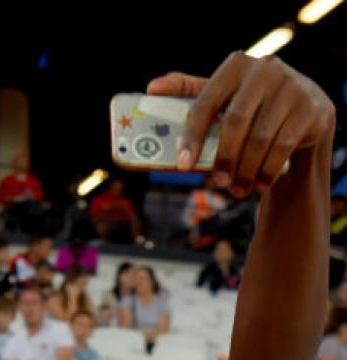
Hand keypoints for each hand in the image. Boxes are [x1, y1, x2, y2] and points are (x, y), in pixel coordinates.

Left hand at [148, 52, 335, 196]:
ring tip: (237, 190)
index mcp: (235, 66)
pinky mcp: (310, 109)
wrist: (306, 109)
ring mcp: (291, 87)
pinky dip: (267, 172)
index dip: (192, 137)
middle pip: (234, 124)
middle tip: (217, 184)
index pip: (206, 103)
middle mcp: (265, 70)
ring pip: (259, 140)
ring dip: (245, 172)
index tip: (182, 166)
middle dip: (222, 159)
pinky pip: (282, 148)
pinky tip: (260, 184)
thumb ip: (191, 91)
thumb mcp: (224, 95)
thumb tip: (152, 88)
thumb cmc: (253, 105)